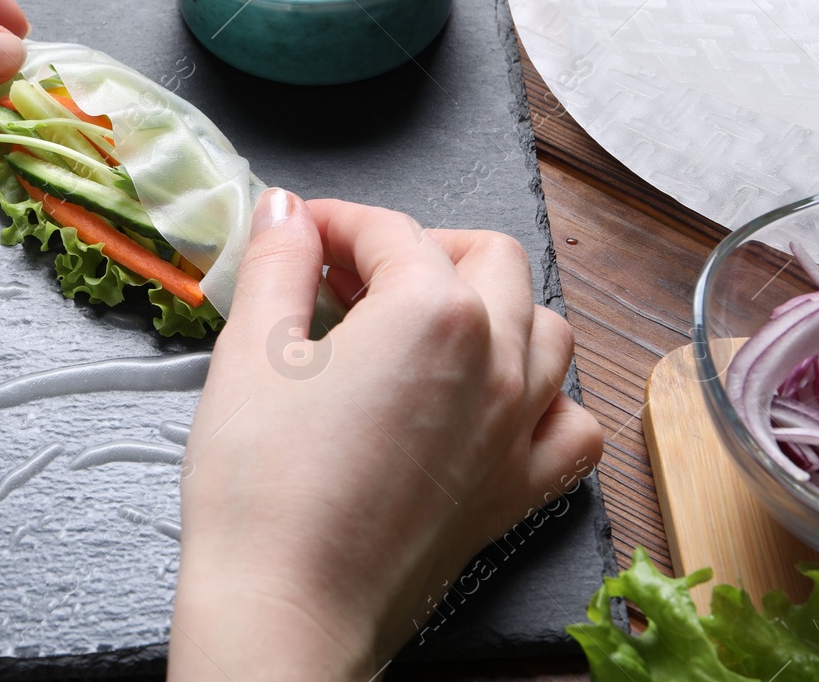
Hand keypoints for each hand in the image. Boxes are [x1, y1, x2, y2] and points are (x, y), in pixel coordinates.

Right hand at [169, 191, 603, 678]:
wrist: (287, 607)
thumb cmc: (262, 487)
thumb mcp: (249, 351)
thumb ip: (277, 262)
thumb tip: (285, 211)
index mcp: (432, 311)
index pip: (388, 230)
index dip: (331, 222)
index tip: (293, 235)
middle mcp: (497, 359)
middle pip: (484, 257)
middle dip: (418, 247)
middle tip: (347, 273)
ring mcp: (519, 427)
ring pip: (543, 326)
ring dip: (488, 305)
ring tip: (418, 322)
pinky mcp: (519, 489)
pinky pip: (569, 420)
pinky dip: (542, 395)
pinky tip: (489, 399)